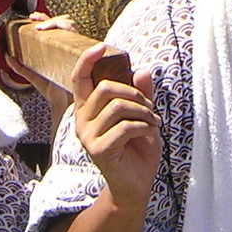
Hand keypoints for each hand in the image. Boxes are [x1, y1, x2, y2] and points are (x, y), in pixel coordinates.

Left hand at [10, 12, 80, 112]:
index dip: (45, 20)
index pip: (55, 28)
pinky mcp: (78, 54)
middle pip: (64, 23)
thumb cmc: (52, 90)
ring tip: (41, 27)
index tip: (33, 18)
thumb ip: (20, 66)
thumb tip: (7, 56)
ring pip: (71, 26)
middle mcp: (68, 47)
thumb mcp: (32, 75)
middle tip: (36, 20)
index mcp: (59, 49)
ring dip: (56, 22)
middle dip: (50, 18)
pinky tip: (53, 32)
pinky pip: (76, 37)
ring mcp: (74, 49)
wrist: (61, 103)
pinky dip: (67, 30)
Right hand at [69, 42, 160, 212]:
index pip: (78, 78)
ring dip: (143, 111)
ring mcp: (88, 136)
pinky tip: (149, 134)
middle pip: (106, 88)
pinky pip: (124, 127)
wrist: (136, 184)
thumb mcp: (142, 115)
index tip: (102, 47)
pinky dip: (143, 127)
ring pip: (118, 106)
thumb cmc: (137, 148)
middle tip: (150, 108)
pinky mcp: (98, 150)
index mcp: (88, 108)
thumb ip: (141, 94)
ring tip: (153, 122)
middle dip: (136, 94)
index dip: (87, 60)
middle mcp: (82, 120)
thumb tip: (142, 70)